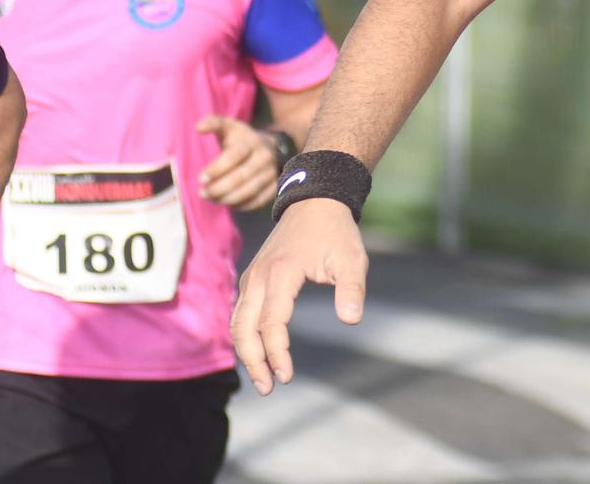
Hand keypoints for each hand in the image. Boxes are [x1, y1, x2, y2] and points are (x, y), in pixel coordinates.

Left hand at [196, 115, 282, 209]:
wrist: (272, 147)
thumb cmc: (242, 139)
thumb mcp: (231, 127)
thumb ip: (214, 123)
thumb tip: (198, 127)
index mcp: (251, 142)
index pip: (234, 156)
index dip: (216, 169)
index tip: (201, 179)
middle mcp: (264, 157)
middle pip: (241, 176)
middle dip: (218, 188)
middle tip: (203, 193)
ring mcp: (272, 172)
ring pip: (249, 191)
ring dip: (227, 198)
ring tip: (212, 198)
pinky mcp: (275, 186)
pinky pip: (258, 200)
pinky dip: (242, 205)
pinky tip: (228, 203)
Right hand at [232, 198, 367, 394]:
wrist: (315, 202)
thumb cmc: (336, 232)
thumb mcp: (352, 258)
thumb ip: (352, 289)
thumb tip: (351, 320)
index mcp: (281, 274)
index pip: (271, 324)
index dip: (277, 353)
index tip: (287, 376)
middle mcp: (258, 278)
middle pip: (244, 329)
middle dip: (254, 362)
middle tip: (269, 387)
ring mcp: (252, 278)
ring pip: (238, 323)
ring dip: (246, 352)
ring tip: (263, 378)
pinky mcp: (252, 279)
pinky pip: (241, 313)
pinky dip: (245, 336)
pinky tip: (259, 353)